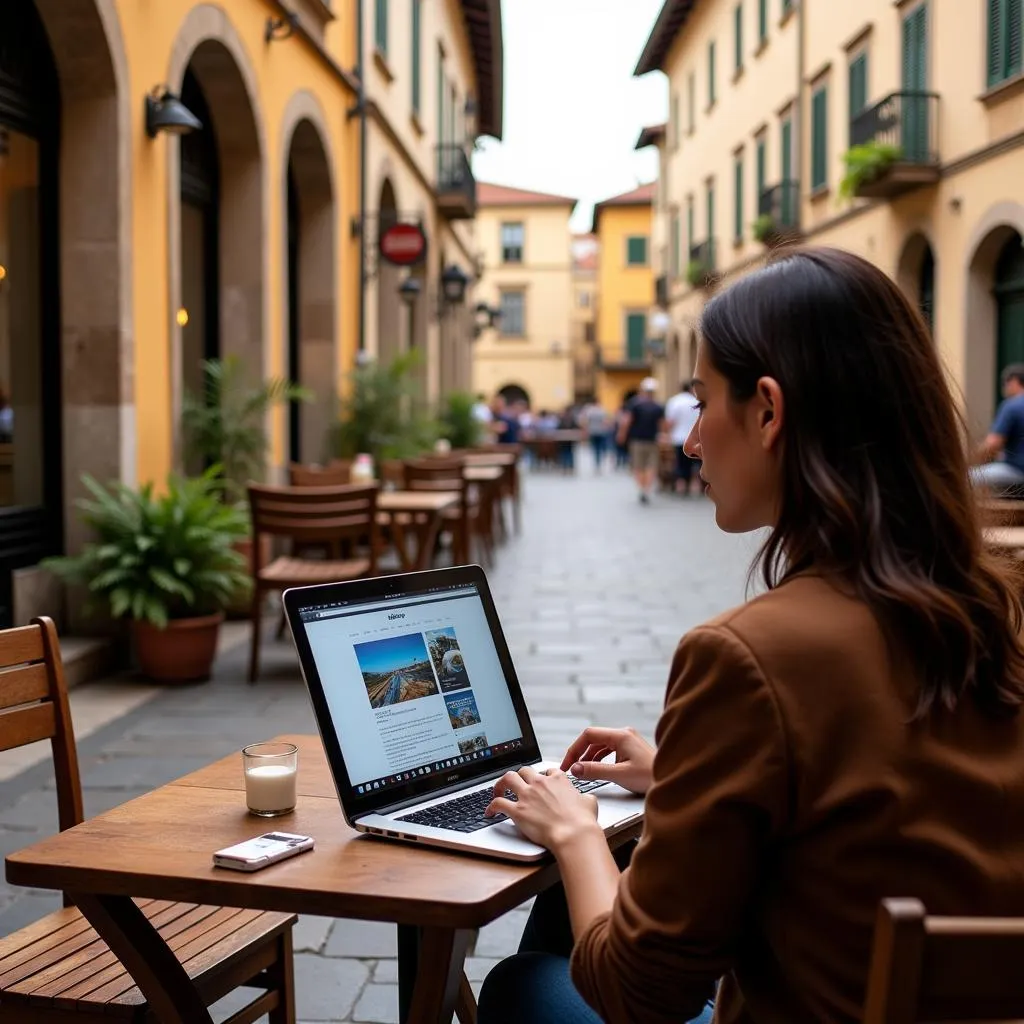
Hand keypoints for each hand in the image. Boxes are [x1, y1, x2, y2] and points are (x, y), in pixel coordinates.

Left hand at [485, 766, 600, 852]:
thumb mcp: (590, 802)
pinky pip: (498, 803)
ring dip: (501, 784)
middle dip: (520, 776)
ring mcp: (527, 795)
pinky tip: (489, 811)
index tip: (540, 782)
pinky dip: (491, 806)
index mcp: (557, 779)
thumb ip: (585, 797)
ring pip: (508, 779)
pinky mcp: (517, 811)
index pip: (547, 771)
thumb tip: (586, 799)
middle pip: (524, 770)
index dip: (542, 776)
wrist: (574, 834)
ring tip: (498, 790)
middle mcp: (540, 783)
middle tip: (517, 784)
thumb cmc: (582, 821)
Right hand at [560, 726, 654, 794]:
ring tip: (580, 771)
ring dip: (589, 757)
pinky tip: (595, 769)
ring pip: (600, 745)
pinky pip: (608, 750)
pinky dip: (598, 759)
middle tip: (571, 768)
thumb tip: (575, 769)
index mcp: (621, 735)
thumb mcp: (619, 775)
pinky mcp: (630, 749)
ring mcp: (627, 741)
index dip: (575, 749)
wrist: (670, 780)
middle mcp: (623, 734)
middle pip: (593, 739)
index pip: (589, 735)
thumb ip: (595, 771)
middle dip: (580, 753)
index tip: (568, 764)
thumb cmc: (650, 777)